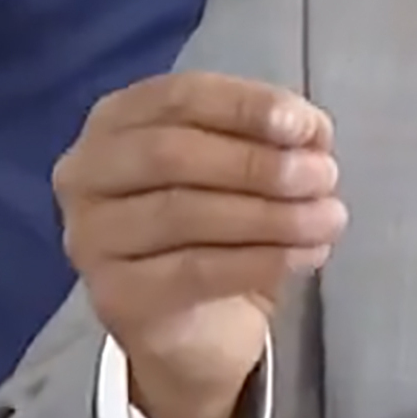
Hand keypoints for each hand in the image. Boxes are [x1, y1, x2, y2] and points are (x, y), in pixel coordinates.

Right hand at [51, 73, 344, 417]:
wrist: (198, 320)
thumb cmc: (220, 219)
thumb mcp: (248, 162)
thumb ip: (274, 136)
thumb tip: (310, 133)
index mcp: (117, 120)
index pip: (179, 97)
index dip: (247, 106)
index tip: (306, 126)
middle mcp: (87, 173)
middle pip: (172, 153)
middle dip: (259, 163)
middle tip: (325, 177)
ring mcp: (91, 237)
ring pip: (183, 213)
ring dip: (271, 214)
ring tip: (329, 218)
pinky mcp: (113, 296)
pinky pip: (193, 271)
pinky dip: (260, 259)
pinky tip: (307, 255)